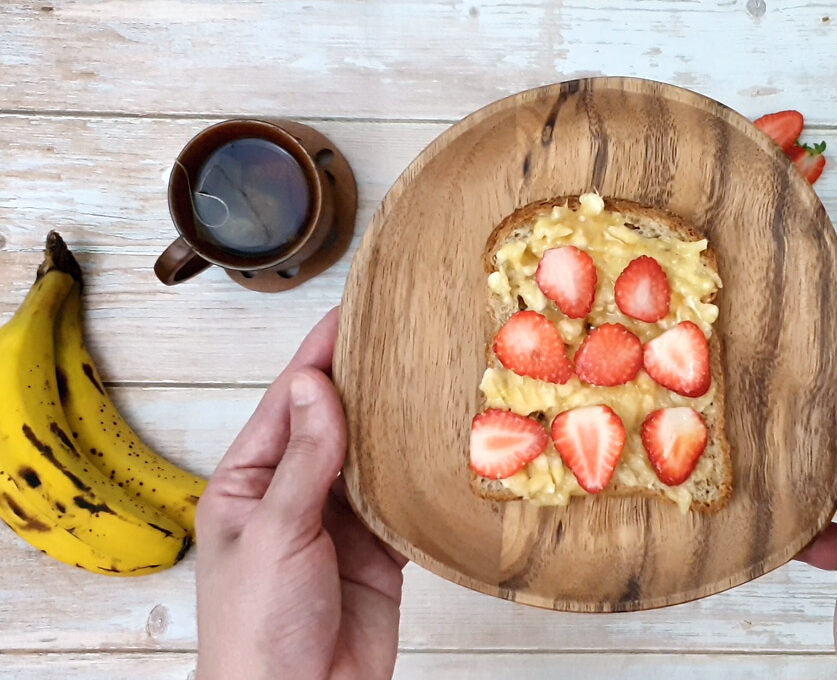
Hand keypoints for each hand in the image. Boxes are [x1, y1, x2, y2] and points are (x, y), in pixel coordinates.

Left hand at [195, 308, 407, 679]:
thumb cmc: (258, 628)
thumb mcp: (276, 532)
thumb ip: (306, 460)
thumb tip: (319, 387)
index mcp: (249, 482)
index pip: (289, 403)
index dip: (319, 357)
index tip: (350, 313)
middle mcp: (294, 495)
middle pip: (335, 424)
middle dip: (365, 382)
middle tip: (405, 334)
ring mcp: (338, 524)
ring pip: (372, 459)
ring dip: (397, 425)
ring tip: (433, 376)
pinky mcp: (379, 553)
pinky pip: (403, 502)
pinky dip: (422, 477)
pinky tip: (445, 446)